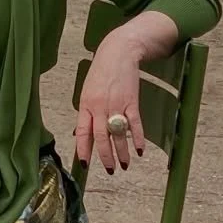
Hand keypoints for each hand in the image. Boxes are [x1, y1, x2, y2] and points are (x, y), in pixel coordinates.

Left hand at [74, 30, 145, 175]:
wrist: (118, 52)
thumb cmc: (101, 73)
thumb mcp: (87, 91)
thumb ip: (87, 112)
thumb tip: (83, 132)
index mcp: (85, 104)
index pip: (82, 131)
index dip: (83, 149)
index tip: (85, 164)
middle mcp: (99, 106)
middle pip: (101, 136)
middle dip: (105, 156)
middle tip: (110, 170)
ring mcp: (116, 104)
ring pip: (118, 134)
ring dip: (122, 152)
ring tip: (125, 165)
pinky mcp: (132, 101)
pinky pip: (135, 124)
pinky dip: (138, 138)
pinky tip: (140, 150)